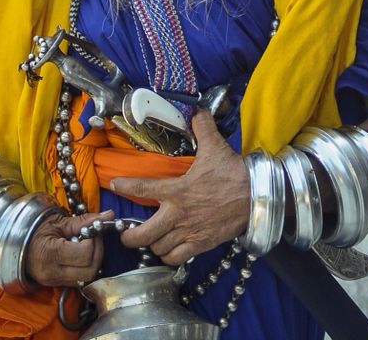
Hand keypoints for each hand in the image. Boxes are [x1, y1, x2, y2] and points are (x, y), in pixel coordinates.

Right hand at [25, 209, 112, 287]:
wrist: (17, 246)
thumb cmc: (36, 230)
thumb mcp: (59, 222)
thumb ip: (85, 220)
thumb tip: (109, 215)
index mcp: (50, 254)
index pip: (85, 254)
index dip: (93, 241)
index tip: (91, 231)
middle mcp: (53, 273)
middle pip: (90, 270)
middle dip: (98, 252)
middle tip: (93, 238)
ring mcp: (56, 282)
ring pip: (88, 278)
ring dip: (94, 261)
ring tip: (87, 245)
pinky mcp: (59, 285)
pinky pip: (81, 280)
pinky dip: (87, 267)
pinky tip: (82, 255)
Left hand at [110, 109, 249, 264]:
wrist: (254, 196)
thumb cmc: (232, 172)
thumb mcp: (215, 146)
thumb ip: (202, 127)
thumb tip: (198, 109)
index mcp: (177, 190)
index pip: (143, 188)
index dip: (125, 186)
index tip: (114, 185)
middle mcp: (177, 214)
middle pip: (143, 234)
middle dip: (130, 236)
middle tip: (126, 233)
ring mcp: (188, 232)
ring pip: (157, 248)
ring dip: (151, 245)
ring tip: (150, 239)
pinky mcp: (200, 244)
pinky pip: (175, 258)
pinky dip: (168, 257)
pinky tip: (167, 250)